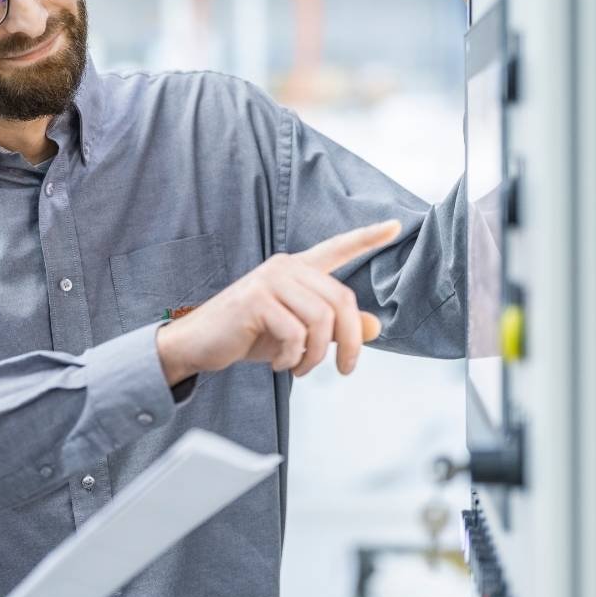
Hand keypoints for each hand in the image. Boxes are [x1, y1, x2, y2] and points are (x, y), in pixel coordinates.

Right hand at [156, 221, 399, 384]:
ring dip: (316, 355)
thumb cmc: (249, 335)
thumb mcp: (299, 333)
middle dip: (350, 341)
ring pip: (321, 319)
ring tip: (301, 368)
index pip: (338, 248)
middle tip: (346, 369)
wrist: (199, 343)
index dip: (368, 238)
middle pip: (341, 300)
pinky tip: (280, 364)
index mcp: (298, 269)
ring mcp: (270, 280)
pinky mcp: (256, 300)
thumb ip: (335, 327)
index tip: (396, 227)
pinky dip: (293, 358)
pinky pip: (295, 333)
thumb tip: (375, 327)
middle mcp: (286, 267)